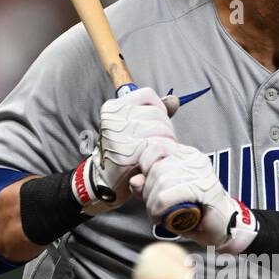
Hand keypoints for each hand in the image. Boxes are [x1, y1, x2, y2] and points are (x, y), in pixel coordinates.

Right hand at [74, 88, 176, 213]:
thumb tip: (175, 100)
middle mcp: (113, 118)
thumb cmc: (122, 154)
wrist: (103, 183)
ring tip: (161, 152)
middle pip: (157, 113)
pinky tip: (158, 161)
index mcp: (113, 108)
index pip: (147, 95)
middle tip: (163, 144)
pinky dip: (164, 154)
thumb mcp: (133, 128)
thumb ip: (154, 112)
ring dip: (168, 142)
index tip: (159, 124)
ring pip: (160, 129)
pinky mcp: (127, 153)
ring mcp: (118, 135)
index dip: (160, 108)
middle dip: (167, 129)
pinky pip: (158, 146)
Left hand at [131, 139, 258, 251]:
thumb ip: (147, 187)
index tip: (146, 185)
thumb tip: (135, 181)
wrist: (221, 227)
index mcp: (185, 154)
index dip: (144, 164)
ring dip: (152, 204)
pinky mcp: (203, 188)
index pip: (155, 145)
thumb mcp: (164, 198)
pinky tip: (162, 218)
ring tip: (158, 215)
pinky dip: (159, 208)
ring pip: (160, 181)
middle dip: (147, 192)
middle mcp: (193, 158)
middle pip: (155, 167)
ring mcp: (200, 172)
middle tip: (153, 209)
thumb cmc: (194, 212)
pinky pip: (168, 195)